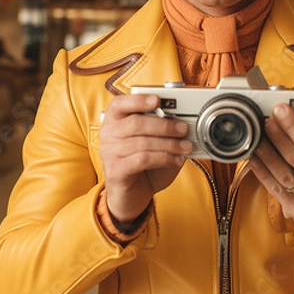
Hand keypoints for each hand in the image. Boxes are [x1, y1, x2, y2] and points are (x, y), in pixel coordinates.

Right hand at [99, 94, 191, 223]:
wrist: (131, 194)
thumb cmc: (143, 164)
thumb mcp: (154, 142)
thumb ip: (162, 129)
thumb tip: (182, 122)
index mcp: (115, 119)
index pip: (120, 103)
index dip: (138, 100)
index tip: (157, 100)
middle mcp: (108, 133)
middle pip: (136, 123)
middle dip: (165, 125)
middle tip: (183, 129)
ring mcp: (109, 153)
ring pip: (142, 142)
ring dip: (169, 144)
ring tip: (185, 148)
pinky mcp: (115, 171)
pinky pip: (142, 159)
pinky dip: (164, 158)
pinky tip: (176, 160)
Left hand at [248, 103, 293, 235]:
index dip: (293, 125)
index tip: (280, 109)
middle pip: (293, 156)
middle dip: (275, 134)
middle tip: (265, 118)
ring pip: (280, 171)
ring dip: (264, 150)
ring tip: (255, 133)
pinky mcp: (292, 207)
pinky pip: (271, 184)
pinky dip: (259, 168)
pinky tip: (252, 154)